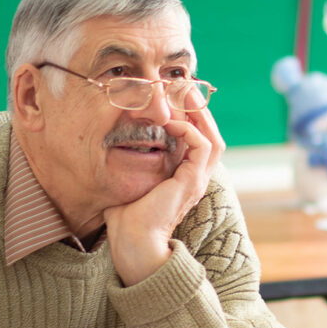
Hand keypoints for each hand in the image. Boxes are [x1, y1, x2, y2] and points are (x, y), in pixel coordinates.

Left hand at [106, 106, 226, 284]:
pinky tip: (169, 121)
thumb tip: (114, 139)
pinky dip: (188, 129)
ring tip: (182, 93)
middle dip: (197, 108)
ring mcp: (197, 179)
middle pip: (210, 134)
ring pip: (212, 137)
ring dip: (198, 114)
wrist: (133, 242)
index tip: (169, 95)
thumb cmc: (126, 217)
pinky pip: (201, 145)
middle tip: (181, 85)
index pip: (196, 138)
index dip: (187, 115)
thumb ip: (129, 160)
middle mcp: (195, 177)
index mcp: (183, 176)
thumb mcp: (128, 179)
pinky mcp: (192, 181)